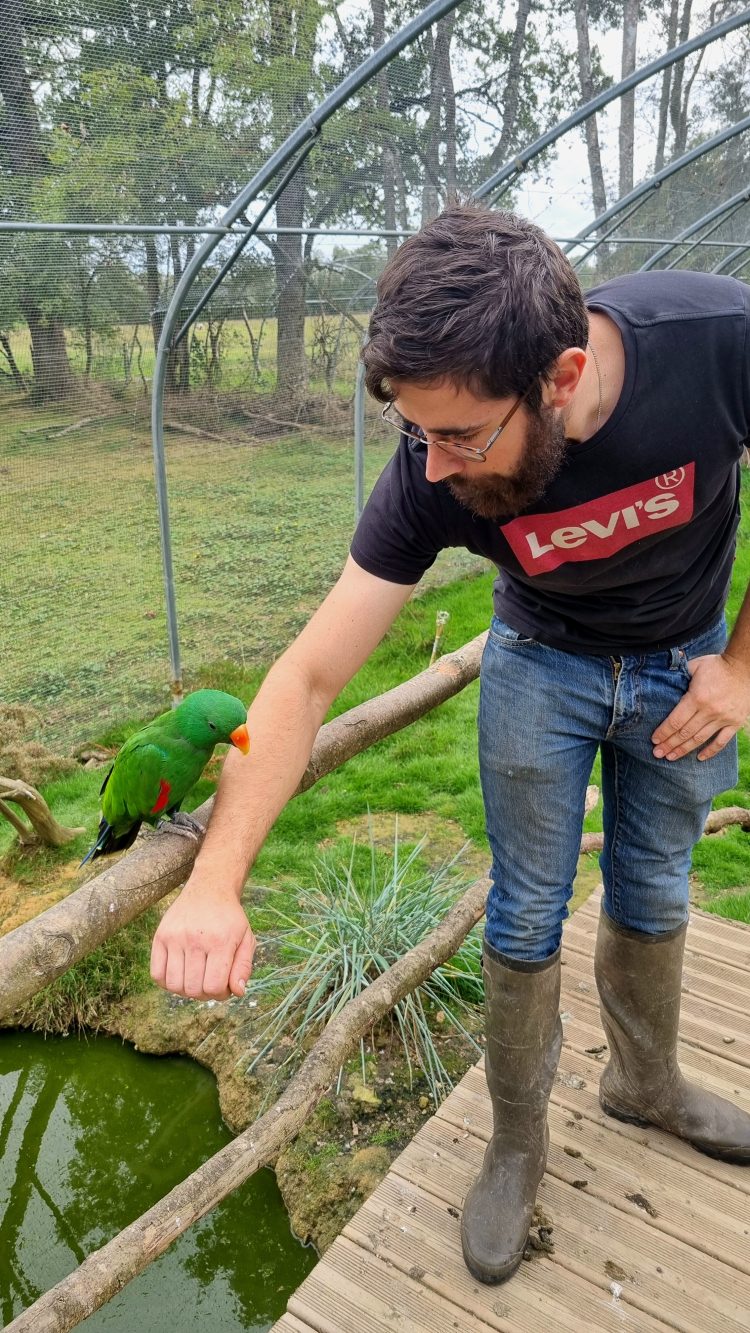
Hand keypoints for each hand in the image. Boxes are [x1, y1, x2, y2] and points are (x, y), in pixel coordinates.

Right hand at [150, 880, 256, 999]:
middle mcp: (195, 939)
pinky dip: (167, 982)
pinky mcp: (160, 936)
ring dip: (186, 990)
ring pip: (174, 985)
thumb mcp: (247, 938)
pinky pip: (157, 974)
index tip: (224, 986)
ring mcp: (174, 938)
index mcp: (220, 941)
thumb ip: (244, 967)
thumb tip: (238, 992)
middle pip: (193, 989)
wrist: (209, 889)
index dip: (220, 994)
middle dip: (204, 994)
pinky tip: (180, 974)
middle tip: (210, 982)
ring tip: (195, 978)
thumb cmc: (229, 919)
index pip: (214, 987)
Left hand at [652, 652, 749, 760]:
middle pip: (685, 733)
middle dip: (669, 744)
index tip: (654, 740)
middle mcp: (710, 711)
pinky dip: (710, 751)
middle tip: (657, 753)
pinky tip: (699, 758)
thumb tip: (661, 672)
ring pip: (700, 739)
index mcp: (697, 698)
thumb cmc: (717, 665)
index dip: (664, 732)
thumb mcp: (695, 665)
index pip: (676, 721)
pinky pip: (722, 742)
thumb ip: (679, 672)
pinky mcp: (735, 723)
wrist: (744, 668)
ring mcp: (723, 719)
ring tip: (671, 757)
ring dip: (684, 750)